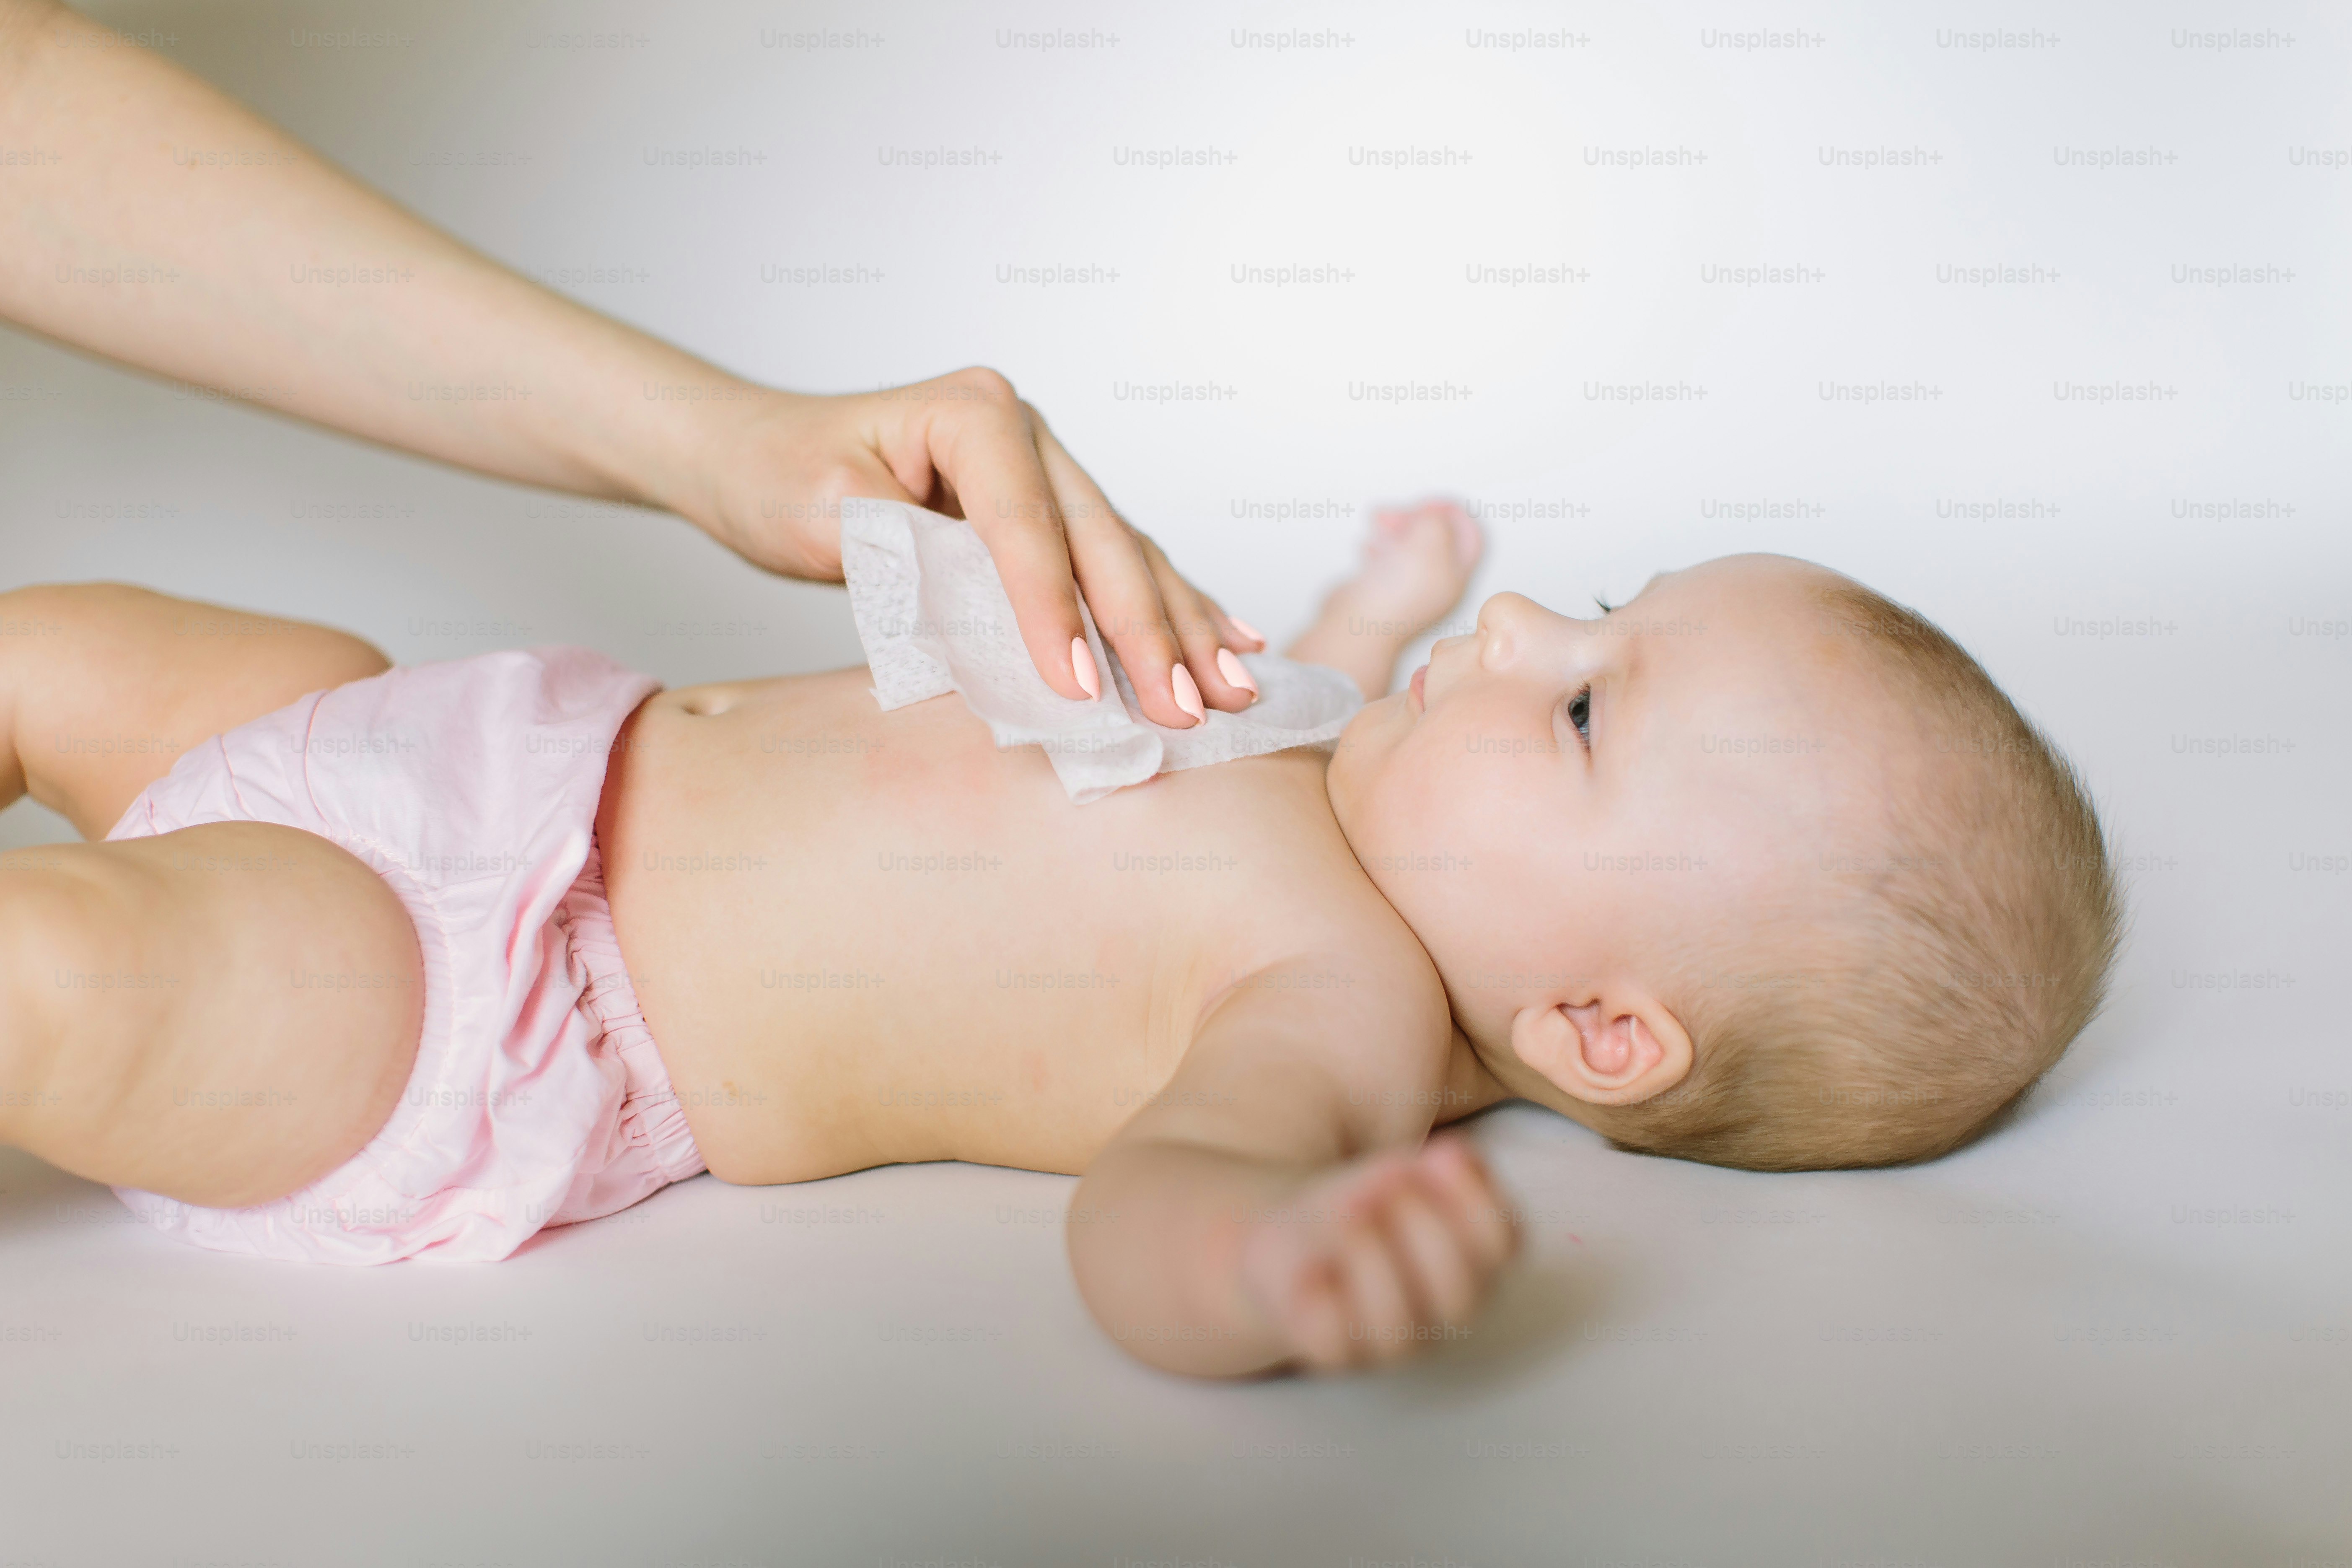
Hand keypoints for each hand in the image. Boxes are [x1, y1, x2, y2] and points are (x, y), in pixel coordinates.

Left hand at [698, 366, 1261, 728]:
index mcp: (973, 412)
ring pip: (1128, 555)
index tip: (1078, 690)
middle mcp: (1025, 431)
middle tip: (1190, 708)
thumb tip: (989, 621)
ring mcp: (1047, 466)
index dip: (1054, 613)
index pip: (1024, 527)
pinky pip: (1121, 563)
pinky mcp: (1050, 510)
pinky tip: (1232, 640)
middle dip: (1149, 633)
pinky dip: (1173, 606)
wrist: (753, 453)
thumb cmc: (778, 475)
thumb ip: (914, 555)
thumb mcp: (826, 512)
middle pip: (1100, 542)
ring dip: (1184, 627)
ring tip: (1235, 689)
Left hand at [1237, 1135, 1519, 1372]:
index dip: (1473, 1197)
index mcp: (1475, 1263)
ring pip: (1397, 1324)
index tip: (1438, 1154)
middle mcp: (1440, 1310)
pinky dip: (1324, 1299)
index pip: (1502, 1243)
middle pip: (1458, 1288)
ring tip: (1349, 1211)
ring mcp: (1391, 1338)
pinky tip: (1314, 1265)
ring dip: (1371, 1256)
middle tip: (1381, 1185)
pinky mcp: (1335, 1346)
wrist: (1298, 1242)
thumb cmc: (1370, 1206)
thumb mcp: (1412, 1171)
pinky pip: (1334, 1339)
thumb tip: (1453, 1158)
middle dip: (1420, 1224)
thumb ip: (1446, 1166)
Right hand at [1328, 497, 1484, 642]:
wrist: (1357, 628)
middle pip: (1438, 537)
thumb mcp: (1430, 541)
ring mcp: (1409, 588)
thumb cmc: (1395, 594)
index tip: (1429, 505)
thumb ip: (1438, 519)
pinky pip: (1388, 559)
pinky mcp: (1384, 591)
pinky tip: (1368, 546)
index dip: (1453, 513)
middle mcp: (1437, 584)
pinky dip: (1380, 544)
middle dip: (1416, 516)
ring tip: (1377, 521)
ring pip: (1411, 545)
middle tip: (1394, 513)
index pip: (1470, 536)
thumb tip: (1432, 514)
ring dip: (1396, 527)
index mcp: (1457, 576)